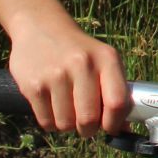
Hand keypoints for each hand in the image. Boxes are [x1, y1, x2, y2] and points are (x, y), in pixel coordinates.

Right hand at [5, 15, 130, 138]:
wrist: (41, 28)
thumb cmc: (80, 52)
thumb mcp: (104, 60)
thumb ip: (116, 91)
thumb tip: (124, 129)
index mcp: (106, 59)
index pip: (117, 102)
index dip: (114, 123)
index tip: (110, 127)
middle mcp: (81, 65)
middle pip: (89, 119)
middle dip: (89, 129)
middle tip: (86, 124)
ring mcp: (55, 75)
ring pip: (66, 124)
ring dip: (68, 126)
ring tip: (68, 111)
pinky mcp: (33, 86)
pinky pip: (46, 122)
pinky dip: (51, 123)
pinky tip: (53, 107)